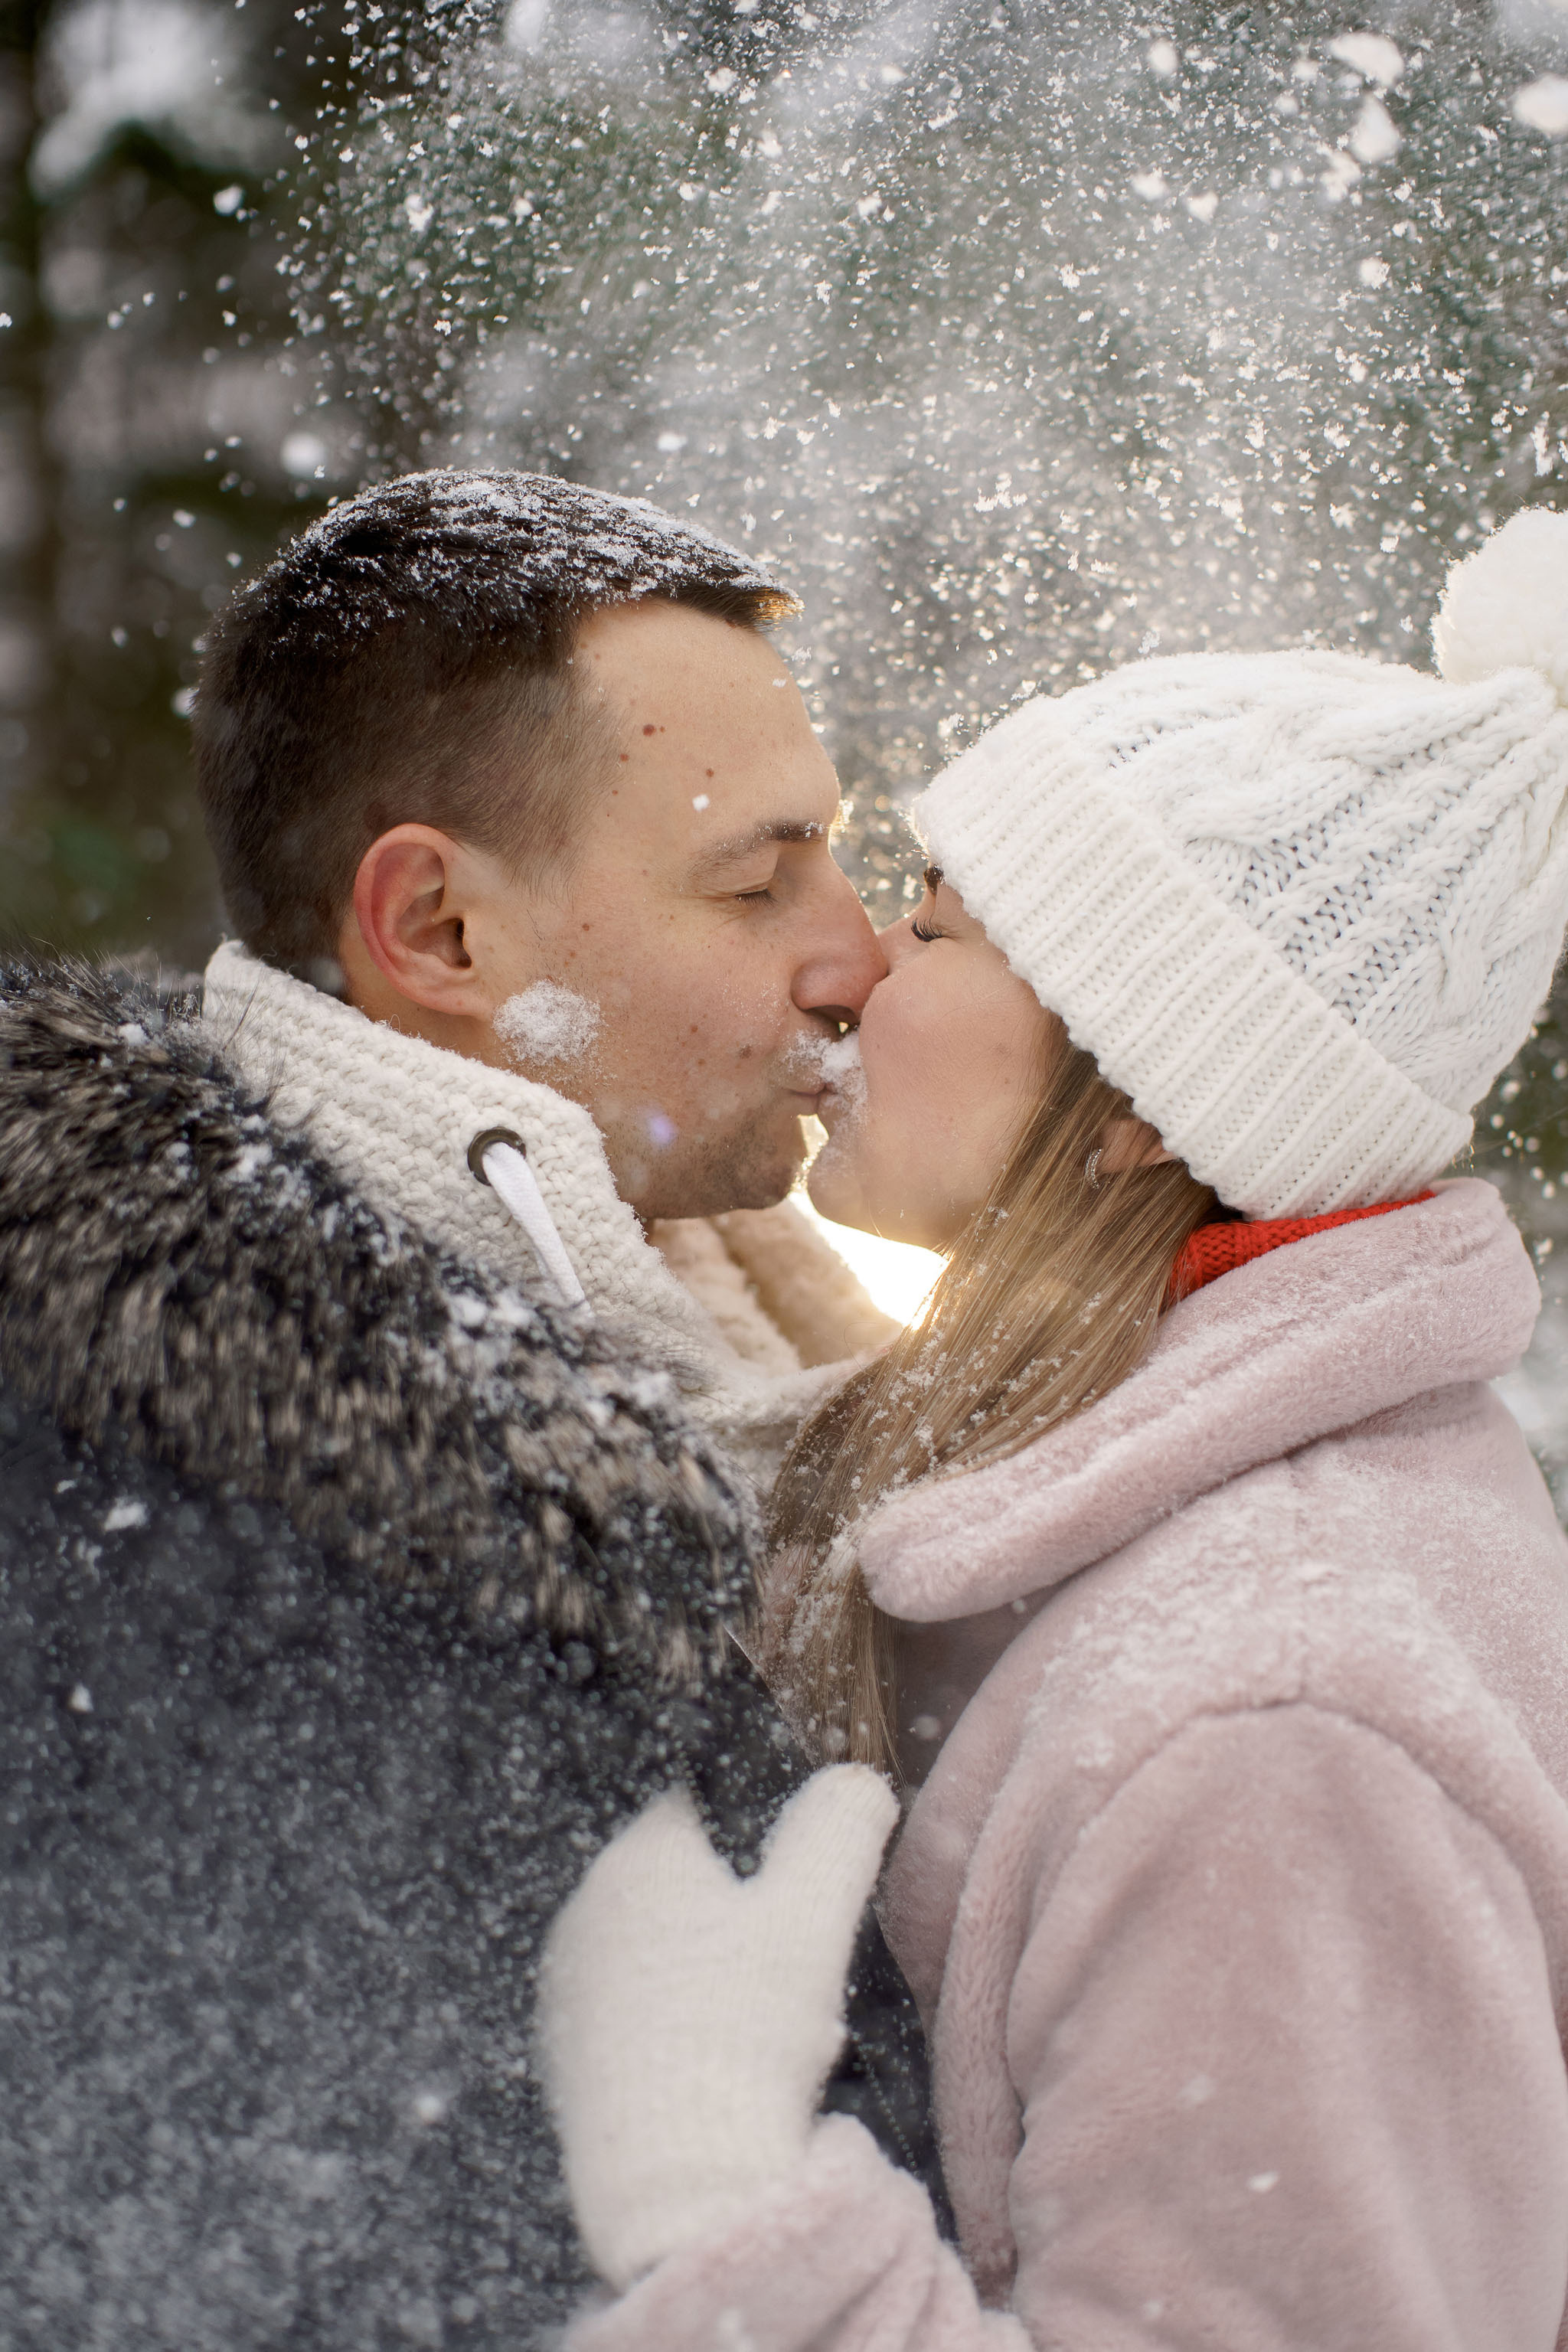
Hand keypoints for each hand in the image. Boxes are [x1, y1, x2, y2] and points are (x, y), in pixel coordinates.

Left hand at [538, 1764, 898, 2288]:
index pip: (697, 1803)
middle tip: (790, 1973)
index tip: (797, 1887)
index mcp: (636, 1855)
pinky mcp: (563, 2059)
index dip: (758, 1836)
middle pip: (680, 1882)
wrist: (675, 2184)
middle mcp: (584, 1908)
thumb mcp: (815, 1913)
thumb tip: (854, 1779)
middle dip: (739, 1917)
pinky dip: (677, 2032)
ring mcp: (566, 1988)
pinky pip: (634, 2018)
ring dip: (710, 1976)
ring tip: (763, 2034)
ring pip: (658, 1953)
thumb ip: (840, 1825)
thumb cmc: (744, 2033)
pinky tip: (718, 2074)